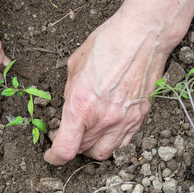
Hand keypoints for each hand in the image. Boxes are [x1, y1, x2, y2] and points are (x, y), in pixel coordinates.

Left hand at [44, 0, 193, 164]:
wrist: (142, 35)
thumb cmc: (107, 44)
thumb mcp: (74, 66)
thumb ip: (70, 93)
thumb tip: (70, 107)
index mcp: (81, 106)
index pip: (65, 149)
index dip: (54, 157)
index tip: (50, 155)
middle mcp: (103, 118)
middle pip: (83, 150)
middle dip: (71, 146)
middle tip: (68, 134)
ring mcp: (124, 120)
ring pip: (105, 152)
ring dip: (91, 147)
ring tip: (87, 133)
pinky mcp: (140, 116)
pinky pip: (124, 141)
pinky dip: (111, 140)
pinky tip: (107, 127)